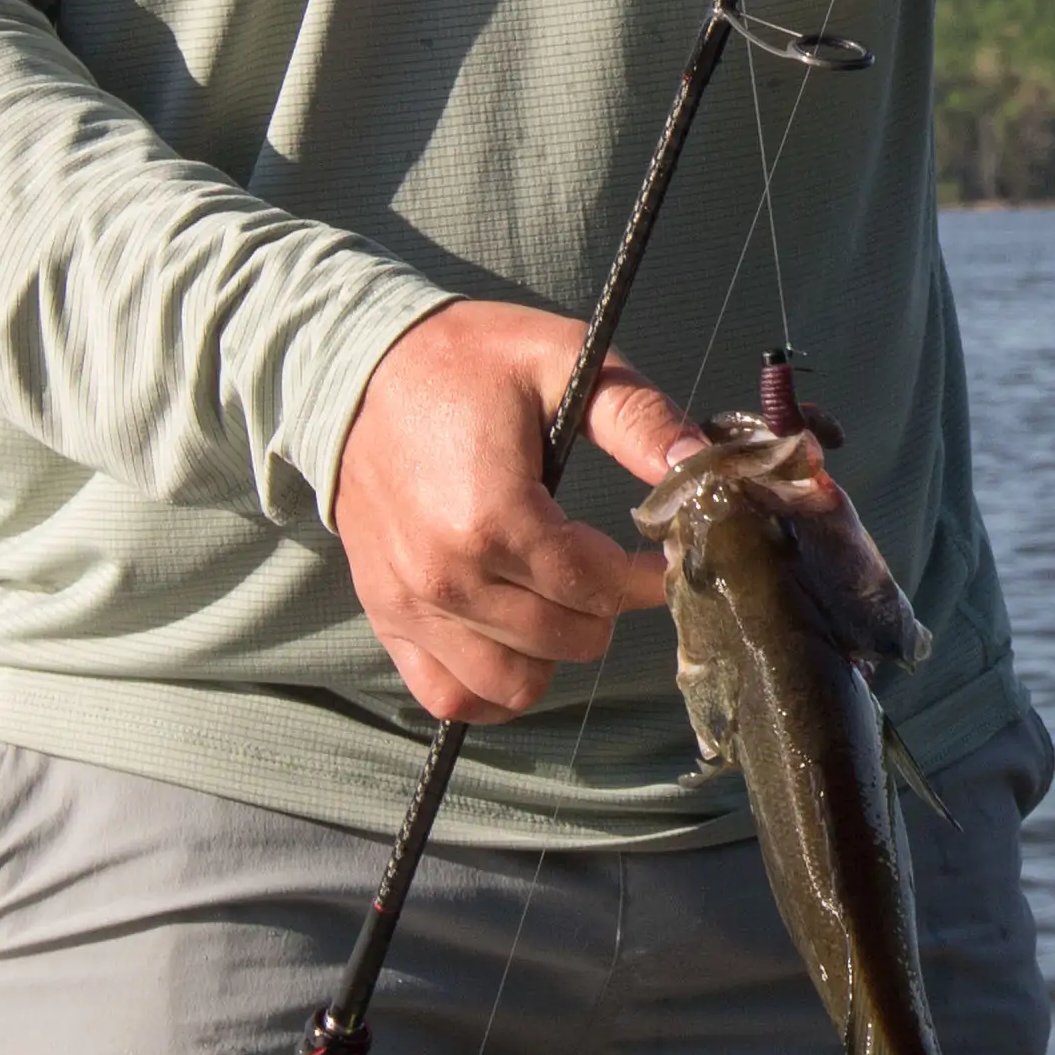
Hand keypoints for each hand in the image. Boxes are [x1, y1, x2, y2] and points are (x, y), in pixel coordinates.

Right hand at [333, 301, 706, 725]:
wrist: (353, 365)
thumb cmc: (464, 359)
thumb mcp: (561, 360)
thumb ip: (637, 419)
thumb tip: (701, 466)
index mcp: (494, 518)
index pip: (599, 586)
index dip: (649, 577)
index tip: (668, 553)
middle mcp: (448, 577)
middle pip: (567, 638)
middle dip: (608, 606)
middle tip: (614, 566)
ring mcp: (412, 605)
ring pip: (515, 682)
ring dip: (555, 650)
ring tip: (563, 599)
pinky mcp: (387, 616)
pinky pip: (448, 695)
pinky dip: (492, 688)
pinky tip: (518, 646)